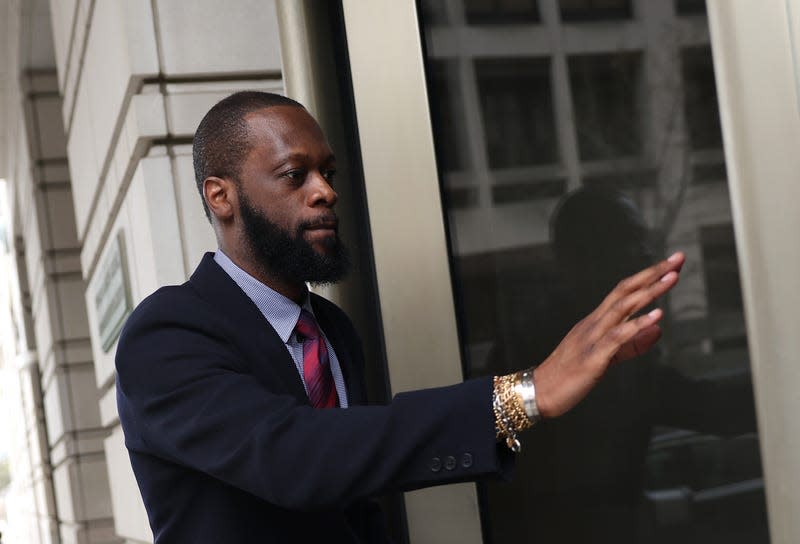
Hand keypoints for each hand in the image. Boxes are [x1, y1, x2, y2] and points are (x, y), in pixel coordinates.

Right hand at [532, 252, 684, 417]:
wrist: (540, 392)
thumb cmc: (569, 376)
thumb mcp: (606, 357)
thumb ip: (632, 344)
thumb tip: (658, 330)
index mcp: (595, 321)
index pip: (624, 291)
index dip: (648, 276)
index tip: (672, 264)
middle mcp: (593, 323)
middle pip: (624, 290)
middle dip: (652, 273)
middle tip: (677, 258)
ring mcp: (591, 338)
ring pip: (621, 307)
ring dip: (648, 291)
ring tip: (672, 278)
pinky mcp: (593, 357)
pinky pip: (617, 337)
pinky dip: (637, 324)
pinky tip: (658, 316)